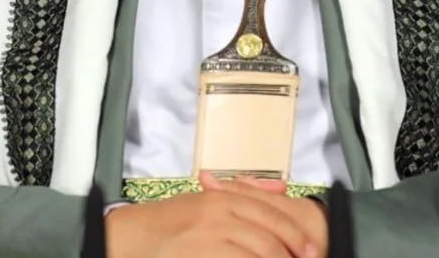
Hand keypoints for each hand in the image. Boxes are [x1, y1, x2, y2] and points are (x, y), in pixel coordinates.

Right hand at [105, 174, 322, 257]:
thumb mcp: (202, 205)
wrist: (127, 238)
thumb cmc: (164, 227)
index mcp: (221, 198)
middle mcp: (218, 212)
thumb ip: (237, 198)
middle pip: (271, 235)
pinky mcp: (203, 251)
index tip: (312, 250)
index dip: (297, 235)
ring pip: (261, 251)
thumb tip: (279, 189)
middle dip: (292, 253)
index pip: (273, 213)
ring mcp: (210, 234)